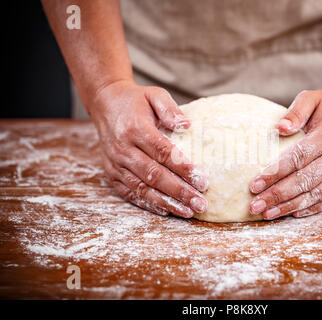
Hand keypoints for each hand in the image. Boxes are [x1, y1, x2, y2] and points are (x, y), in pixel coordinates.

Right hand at [89, 80, 208, 217]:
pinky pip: (129, 193)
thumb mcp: (154, 94)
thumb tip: (187, 125)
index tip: (203, 181)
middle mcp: (123, 149)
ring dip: (166, 202)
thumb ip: (170, 108)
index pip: (162, 153)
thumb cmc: (135, 101)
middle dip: (179, 192)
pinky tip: (166, 211)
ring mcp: (115, 163)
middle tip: (201, 204)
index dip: (183, 169)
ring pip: (142, 188)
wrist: (105, 104)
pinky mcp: (111, 173)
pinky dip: (148, 203)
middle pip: (154, 175)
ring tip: (188, 212)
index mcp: (135, 129)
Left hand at [248, 87, 321, 218]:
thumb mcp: (311, 98)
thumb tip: (279, 128)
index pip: (297, 158)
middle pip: (304, 181)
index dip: (275, 173)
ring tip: (267, 214)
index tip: (254, 185)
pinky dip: (310, 209)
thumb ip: (295, 111)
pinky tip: (291, 214)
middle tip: (254, 206)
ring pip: (315, 194)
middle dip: (277, 195)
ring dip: (289, 206)